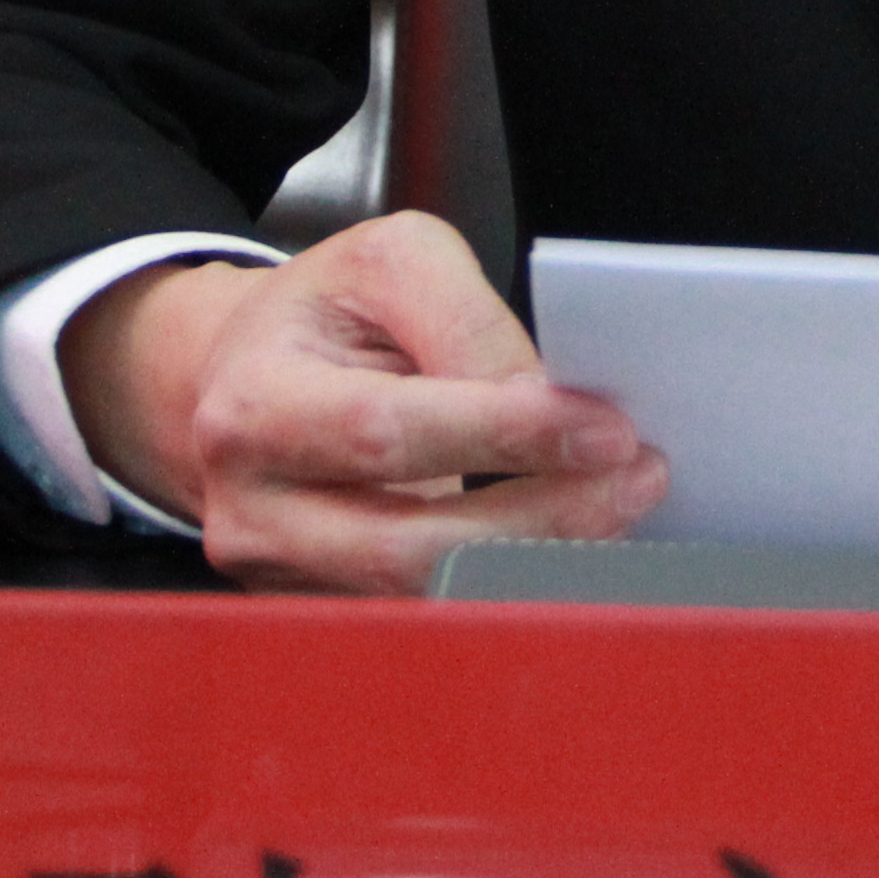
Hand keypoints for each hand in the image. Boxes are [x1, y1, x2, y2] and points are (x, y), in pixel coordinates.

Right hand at [61, 210, 665, 593]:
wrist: (239, 379)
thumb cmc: (327, 316)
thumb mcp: (388, 262)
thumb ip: (464, 318)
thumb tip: (542, 397)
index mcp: (254, 406)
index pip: (388, 432)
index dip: (505, 436)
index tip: (607, 430)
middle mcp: (254, 510)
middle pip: (409, 544)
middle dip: (542, 518)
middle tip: (639, 476)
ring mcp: (284, 579)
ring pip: (426, 598)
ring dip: (541, 560)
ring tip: (621, 504)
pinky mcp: (323, 615)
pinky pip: (429, 614)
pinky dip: (512, 584)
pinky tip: (572, 542)